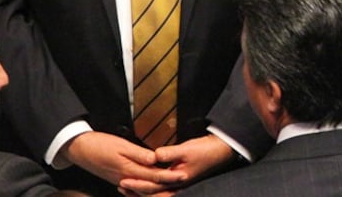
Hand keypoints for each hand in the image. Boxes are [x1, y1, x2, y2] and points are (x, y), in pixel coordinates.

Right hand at [60, 131, 177, 188]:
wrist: (79, 149)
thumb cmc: (99, 144)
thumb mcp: (121, 145)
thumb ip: (139, 154)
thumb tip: (156, 159)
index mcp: (129, 169)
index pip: (155, 176)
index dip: (170, 176)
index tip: (183, 175)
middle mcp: (126, 178)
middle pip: (151, 185)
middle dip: (168, 183)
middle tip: (183, 179)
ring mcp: (121, 179)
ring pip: (143, 187)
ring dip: (157, 186)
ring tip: (171, 182)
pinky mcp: (117, 178)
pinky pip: (134, 186)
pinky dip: (144, 186)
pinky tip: (150, 184)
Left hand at [118, 134, 235, 195]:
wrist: (221, 150)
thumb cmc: (205, 150)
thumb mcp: (186, 149)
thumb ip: (169, 153)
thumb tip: (153, 155)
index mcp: (178, 181)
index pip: (153, 186)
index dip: (137, 184)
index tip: (123, 181)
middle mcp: (177, 185)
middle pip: (152, 193)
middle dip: (135, 191)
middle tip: (120, 186)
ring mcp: (178, 183)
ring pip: (156, 192)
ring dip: (141, 190)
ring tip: (126, 186)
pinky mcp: (179, 178)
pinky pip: (161, 186)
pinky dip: (150, 186)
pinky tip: (144, 180)